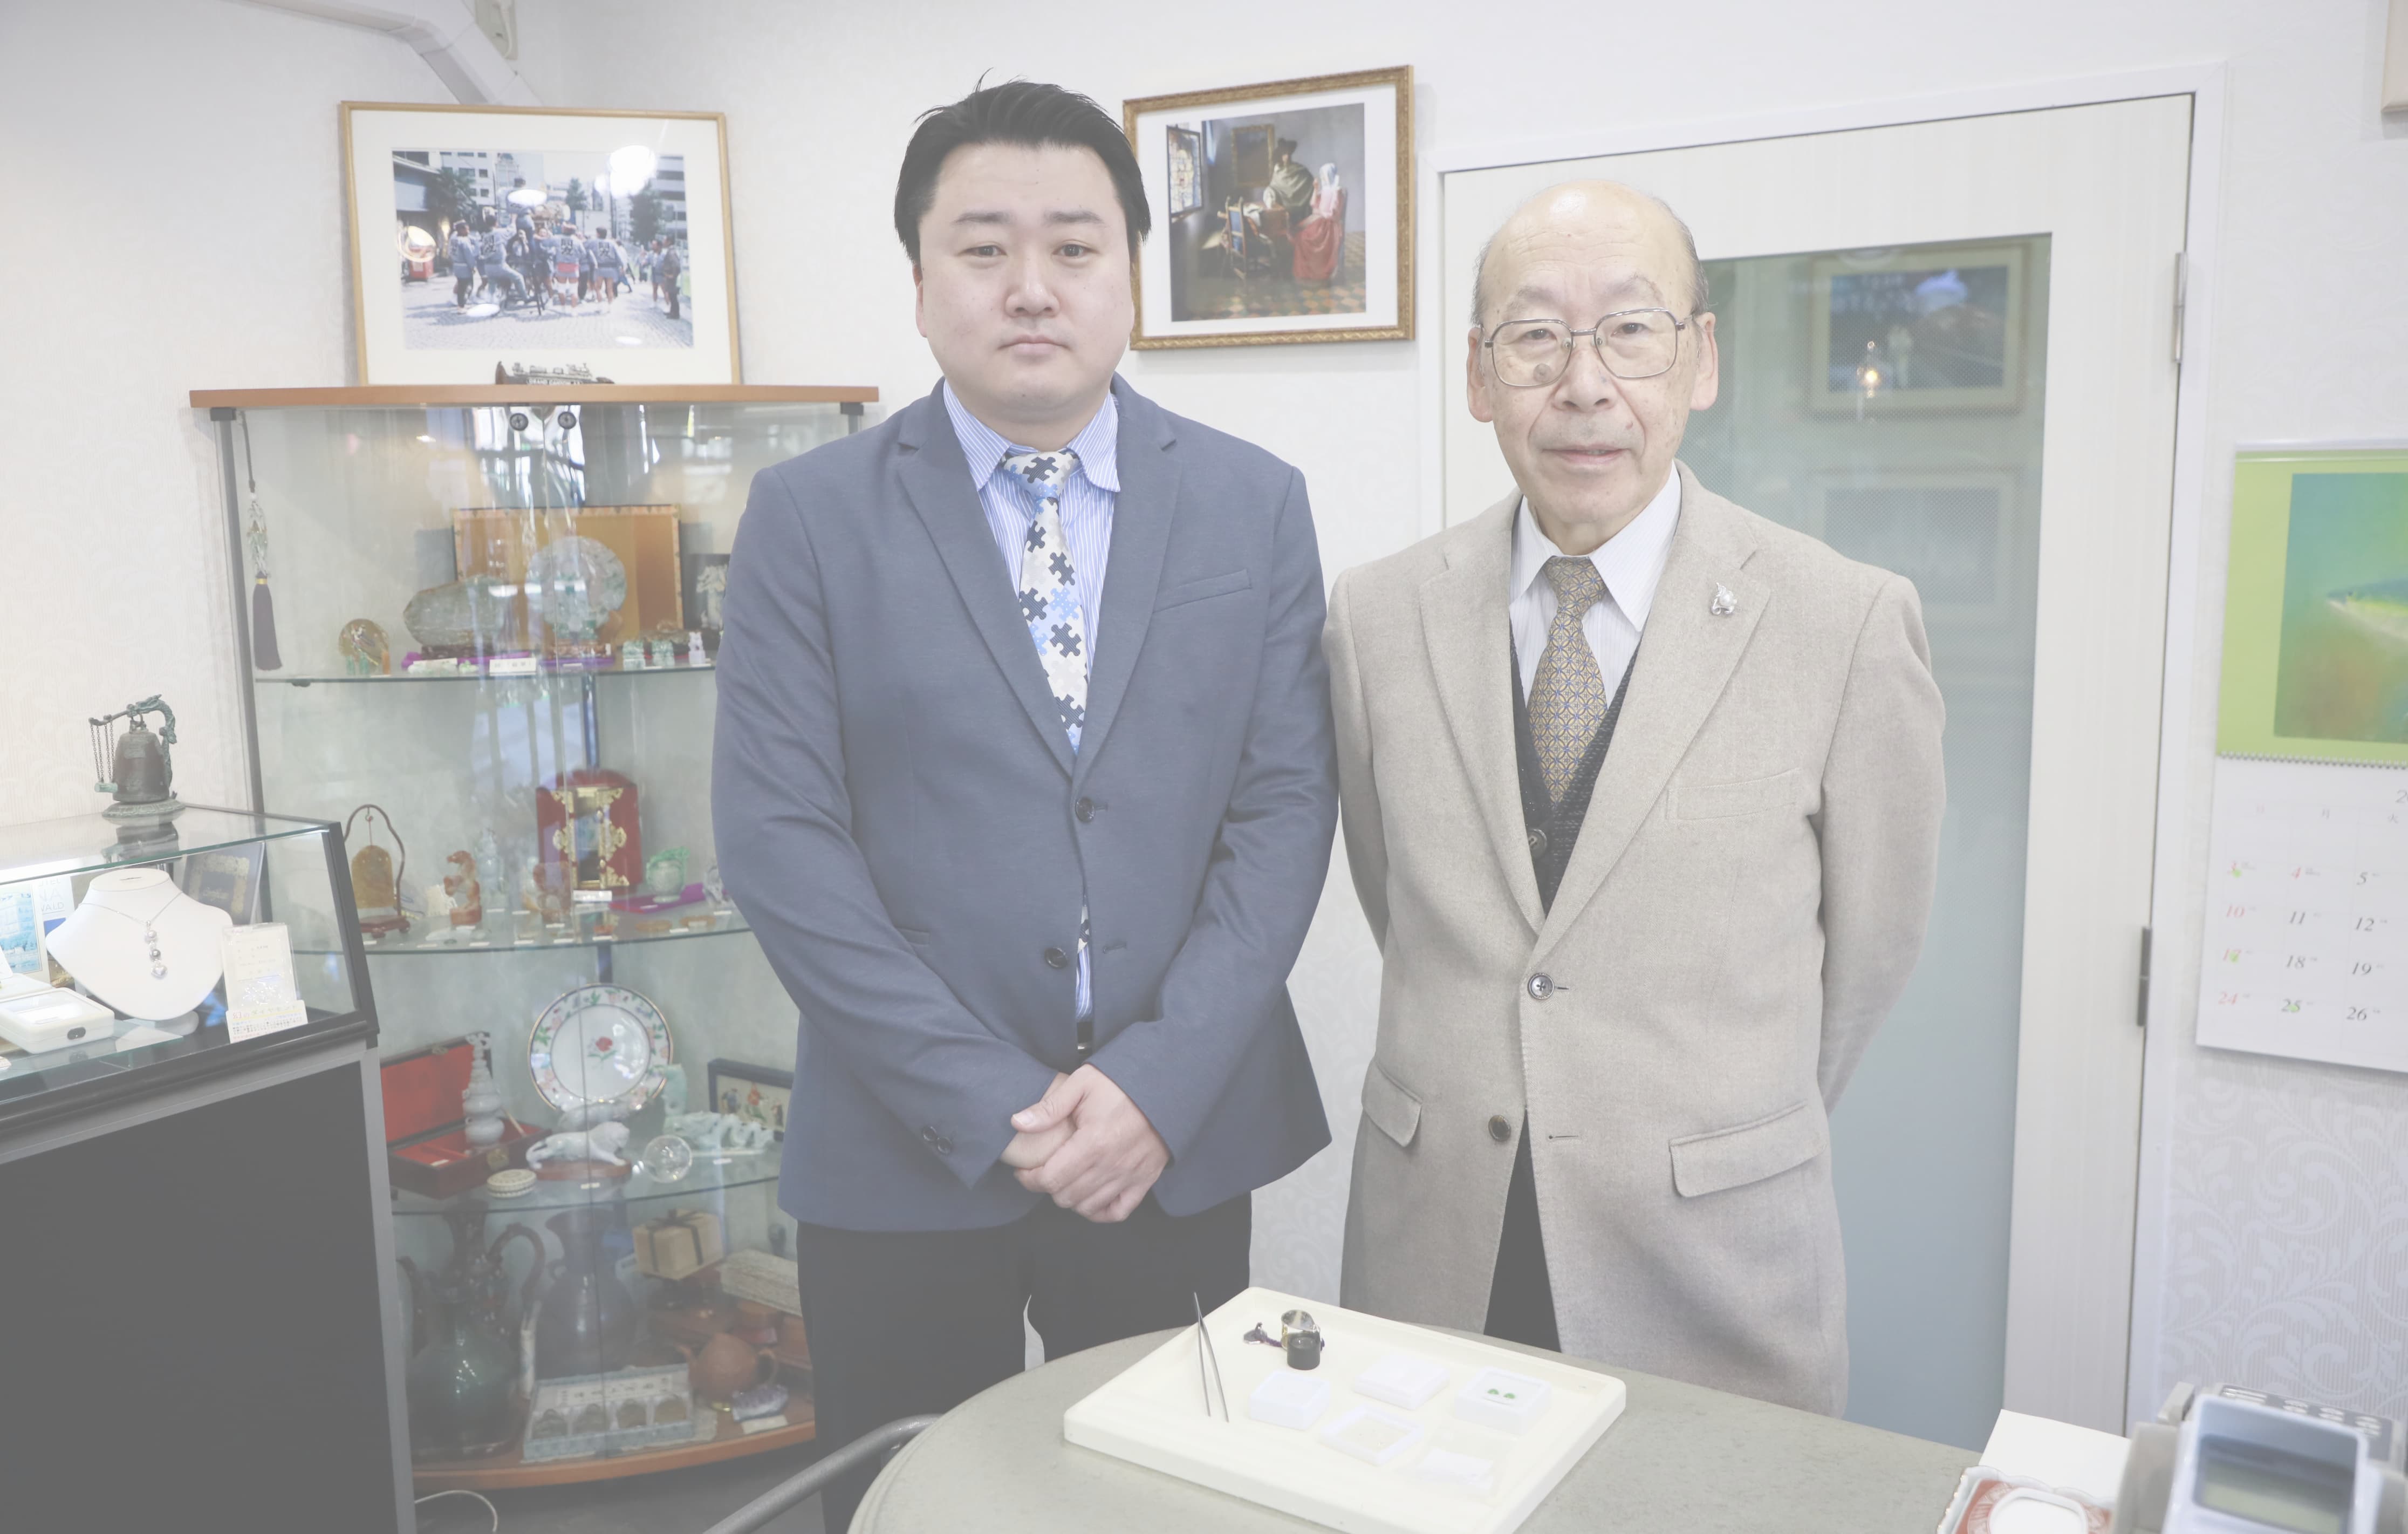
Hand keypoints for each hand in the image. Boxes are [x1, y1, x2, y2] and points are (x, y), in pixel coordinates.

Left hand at [1009, 1065, 1169, 1222]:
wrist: (1164, 1088)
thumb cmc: (1121, 1085)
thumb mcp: (1082, 1084)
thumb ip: (1049, 1107)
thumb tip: (1017, 1123)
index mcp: (1092, 1143)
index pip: (1050, 1179)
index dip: (1029, 1179)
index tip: (1023, 1170)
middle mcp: (1111, 1166)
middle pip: (1065, 1197)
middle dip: (1048, 1187)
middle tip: (1044, 1172)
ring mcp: (1129, 1177)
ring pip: (1087, 1207)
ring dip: (1070, 1198)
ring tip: (1065, 1180)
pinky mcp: (1144, 1181)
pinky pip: (1117, 1212)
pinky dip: (1099, 1211)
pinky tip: (1089, 1198)